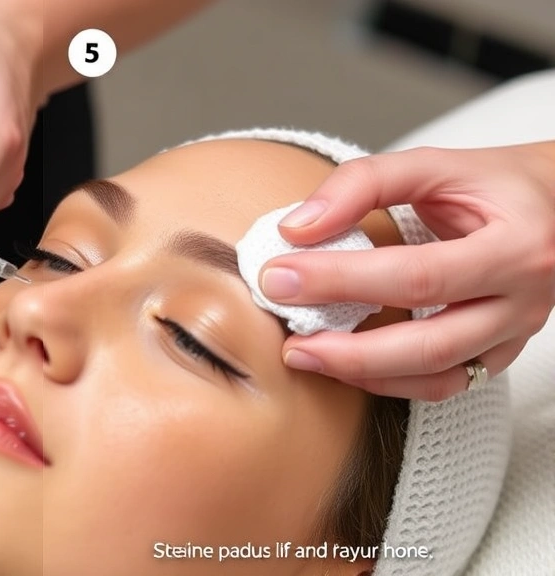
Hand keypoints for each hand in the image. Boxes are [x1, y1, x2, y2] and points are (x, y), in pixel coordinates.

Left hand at [262, 143, 554, 400]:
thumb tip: (297, 228)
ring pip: (438, 377)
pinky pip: (446, 385)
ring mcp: (516, 333)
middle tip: (288, 341)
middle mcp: (524, 298)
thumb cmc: (494, 185)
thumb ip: (363, 184)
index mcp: (516, 244)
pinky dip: (391, 382)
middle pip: (429, 343)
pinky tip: (346, 365)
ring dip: (364, 374)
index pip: (416, 275)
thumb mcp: (434, 163)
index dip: (341, 280)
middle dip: (348, 348)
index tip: (280, 276)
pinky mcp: (500, 354)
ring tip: (306, 357)